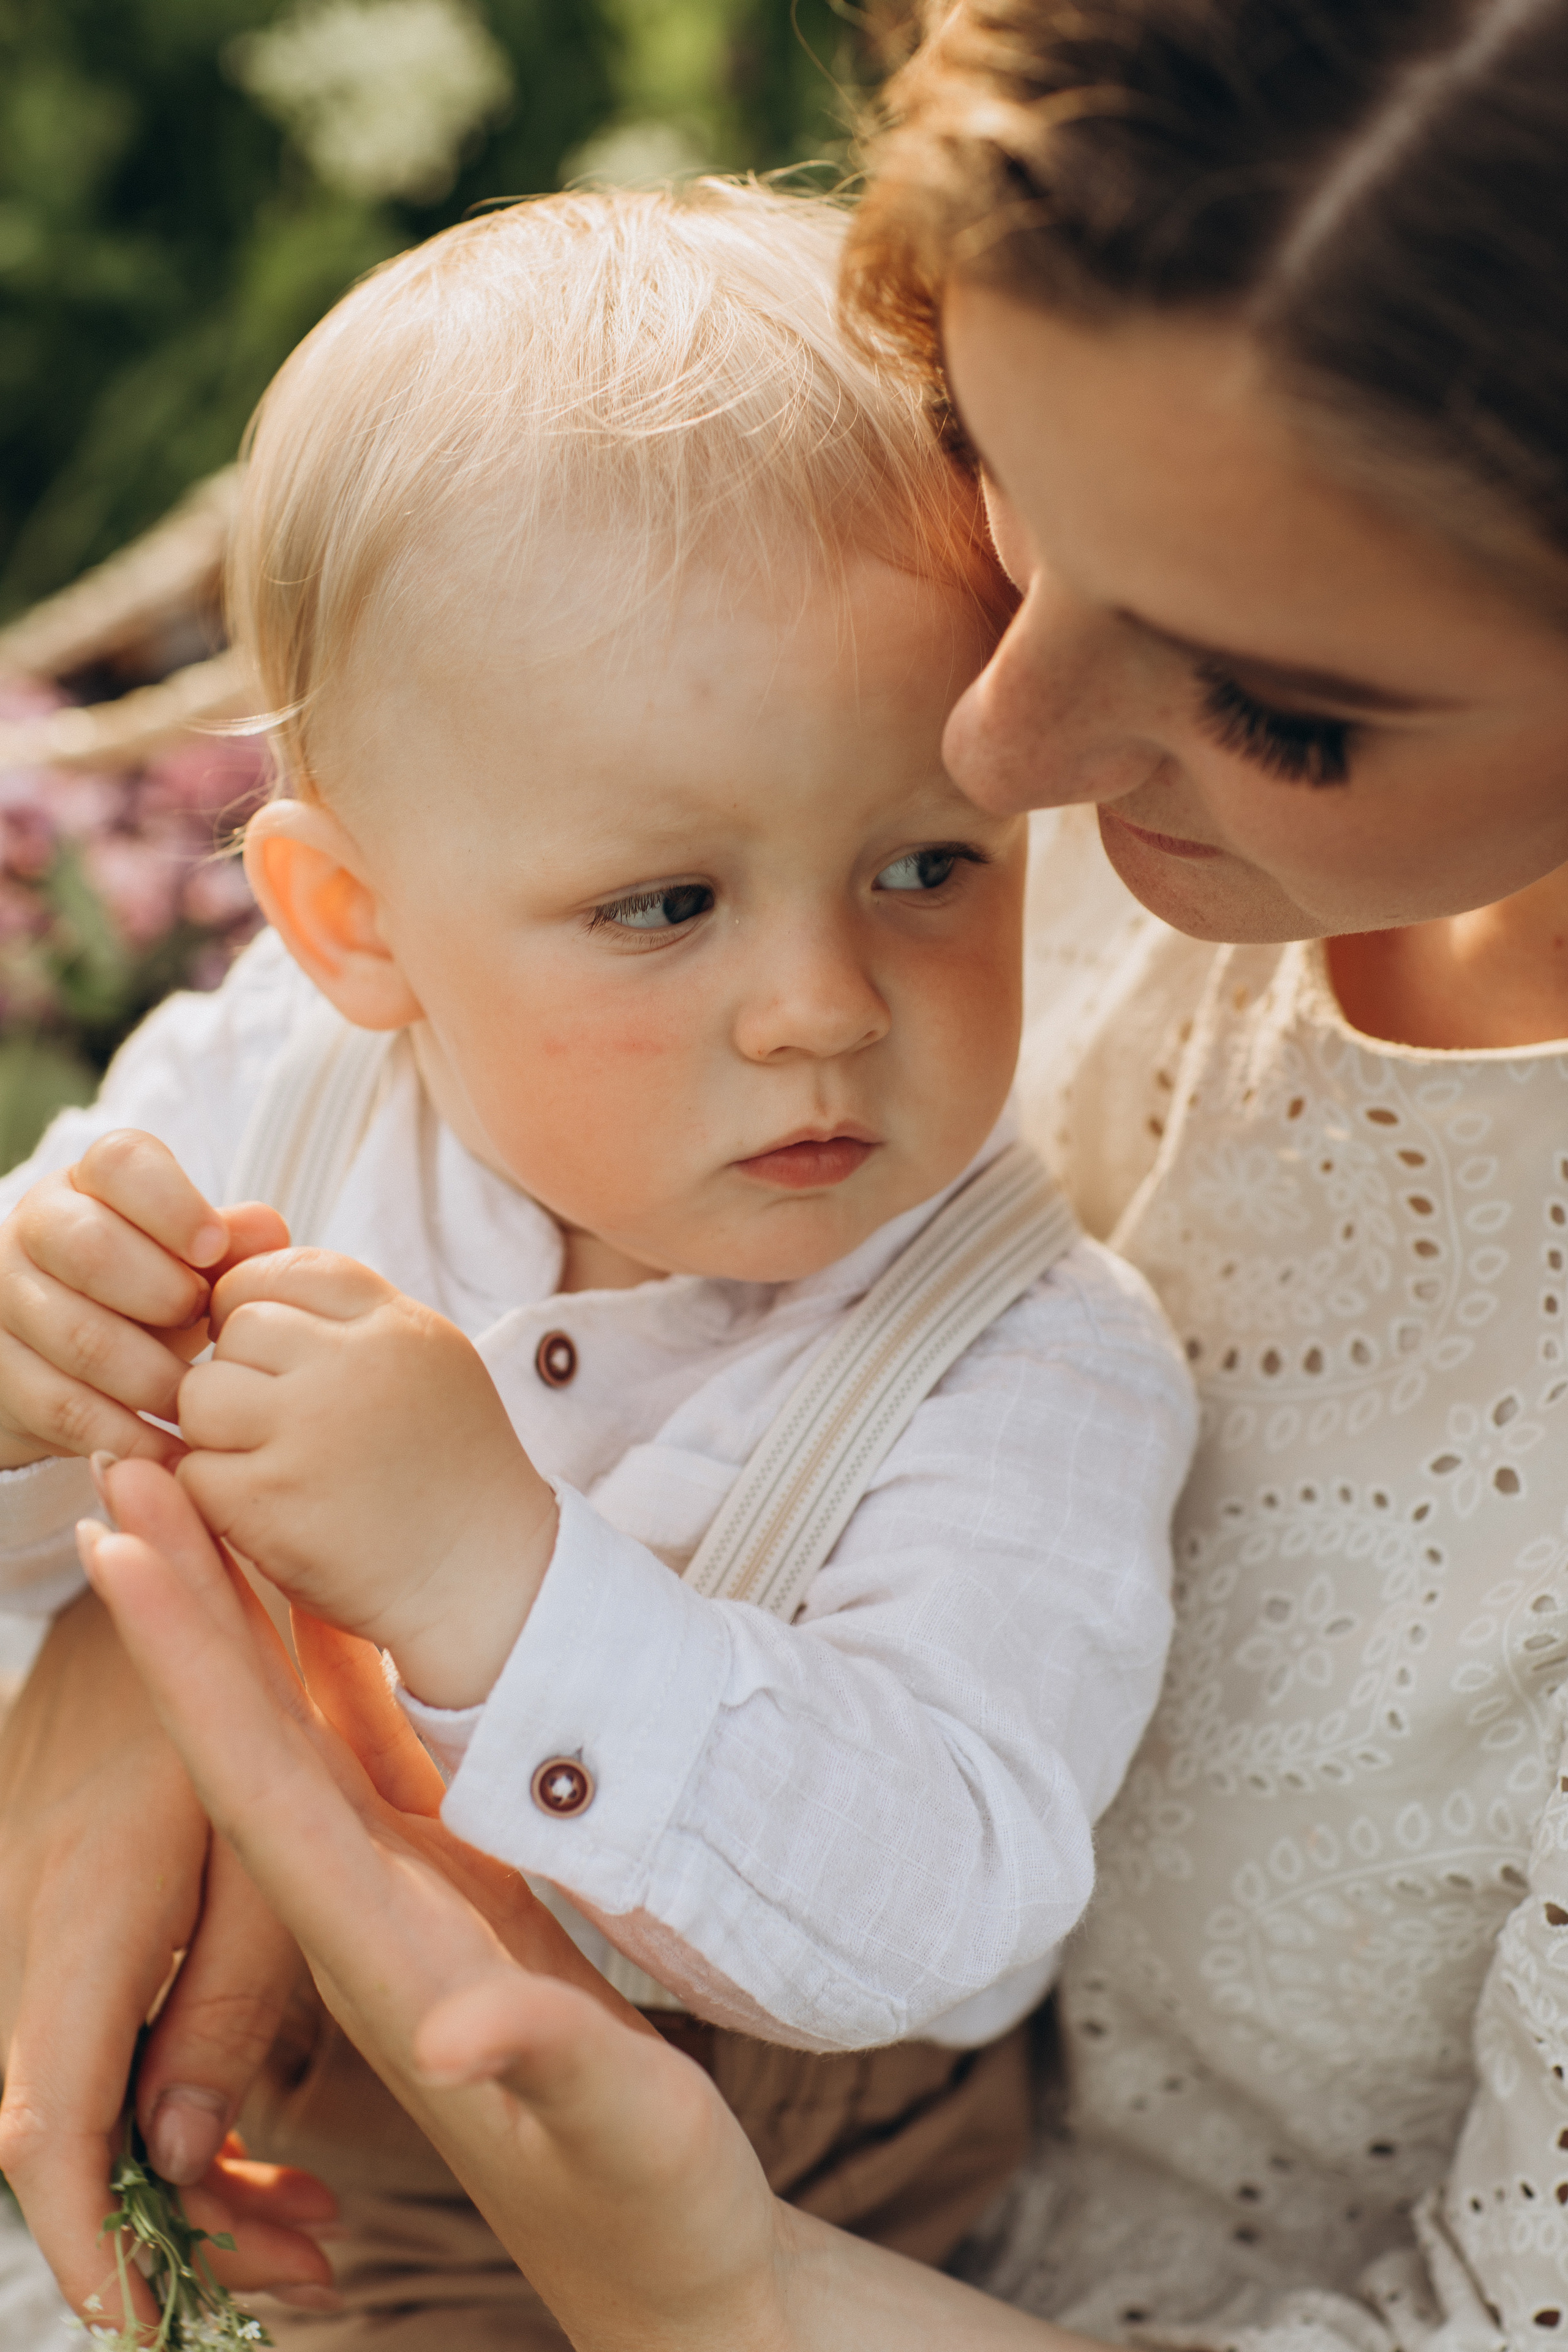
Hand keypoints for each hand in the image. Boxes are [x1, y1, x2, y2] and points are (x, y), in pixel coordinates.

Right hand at [0, 1128, 288, 1468]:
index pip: (122, 1163)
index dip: (171, 1203)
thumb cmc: (154, 1294)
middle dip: (163, 1294)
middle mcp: (37, 1229)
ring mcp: (6, 1300)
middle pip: (91, 1248)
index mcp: (93, 1183)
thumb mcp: (195, 1263)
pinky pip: (66, 1408)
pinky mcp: (1, 1374)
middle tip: (207, 1326)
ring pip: (79, 1336)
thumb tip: (268, 1230)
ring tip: (203, 1401)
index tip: (214, 1247)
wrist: (73, 1363)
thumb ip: (232, 1243)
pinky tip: (175, 1453)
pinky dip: (130, 1436)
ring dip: (153, 1377)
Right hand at [0, 1586, 337, 2319]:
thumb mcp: (264, 1838)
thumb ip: (228, 1997)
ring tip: (306, 2231)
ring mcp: (32, 1915)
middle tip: (292, 2281)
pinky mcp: (56, 1904)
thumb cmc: (247, 1683)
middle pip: (64, 2136)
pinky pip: (88, 2033)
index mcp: (90, 1921)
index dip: (89, 2242)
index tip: (143, 2325)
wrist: (164, 1566)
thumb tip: (185, 2154)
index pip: (48, 2131)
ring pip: (80, 2092)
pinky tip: (249, 2137)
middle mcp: (33, 1931)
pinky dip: (160, 2100)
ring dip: (180, 2172)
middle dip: (167, 2232)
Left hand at [80, 1460, 800, 2351]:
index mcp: (381, 1954)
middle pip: (243, 1736)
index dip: (191, 1669)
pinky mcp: (436, 1882)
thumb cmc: (644, 2191)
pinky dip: (317, 1661)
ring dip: (231, 1616)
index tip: (128, 1552)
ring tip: (189, 1498)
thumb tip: (455, 2033)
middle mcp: (359, 1912)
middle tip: (129, 1466)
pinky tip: (306, 1595)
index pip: (254, 1790)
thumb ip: (539, 2067)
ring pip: (288, 1731)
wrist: (653, 2244)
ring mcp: (392, 1892)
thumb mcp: (616, 2132)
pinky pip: (354, 1749)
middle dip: (181, 1603)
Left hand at [176, 1249, 557, 1707]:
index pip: (282, 1271)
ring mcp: (312, 1432)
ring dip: (217, 1435)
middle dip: (240, 1375)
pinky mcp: (272, 1503)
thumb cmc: (445, 1470)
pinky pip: (193, 1471)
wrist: (488, 1582)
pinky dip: (214, 1496)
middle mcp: (357, 1365)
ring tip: (272, 1467)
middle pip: (235, 1329)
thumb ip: (346, 1318)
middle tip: (280, 1427)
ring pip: (200, 1396)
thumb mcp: (424, 1363)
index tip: (278, 1363)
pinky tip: (266, 1514)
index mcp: (396, 1324)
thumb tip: (233, 1277)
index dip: (261, 1311)